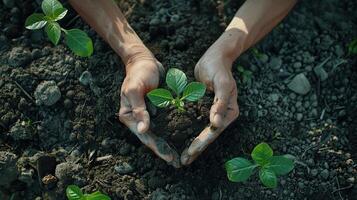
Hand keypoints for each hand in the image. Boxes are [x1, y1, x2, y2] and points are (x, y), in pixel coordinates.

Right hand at [118, 50, 180, 167]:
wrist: (144, 60)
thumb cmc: (138, 73)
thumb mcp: (135, 89)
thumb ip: (139, 109)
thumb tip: (142, 130)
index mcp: (129, 115)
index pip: (144, 136)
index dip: (157, 148)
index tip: (169, 157)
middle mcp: (137, 118)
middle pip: (151, 138)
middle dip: (163, 150)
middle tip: (177, 162)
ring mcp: (146, 114)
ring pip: (158, 133)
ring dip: (167, 144)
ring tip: (178, 156)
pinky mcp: (155, 109)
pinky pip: (163, 123)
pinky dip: (170, 131)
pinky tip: (179, 138)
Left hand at [181, 36, 239, 164]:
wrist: (215, 57)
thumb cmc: (218, 68)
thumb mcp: (222, 83)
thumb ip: (220, 102)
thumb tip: (216, 123)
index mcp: (229, 111)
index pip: (214, 131)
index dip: (202, 143)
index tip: (190, 153)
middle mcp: (222, 115)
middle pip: (208, 135)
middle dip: (196, 148)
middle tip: (183, 161)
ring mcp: (213, 112)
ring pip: (202, 132)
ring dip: (192, 144)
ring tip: (182, 156)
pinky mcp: (204, 108)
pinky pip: (197, 123)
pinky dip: (189, 132)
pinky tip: (180, 139)